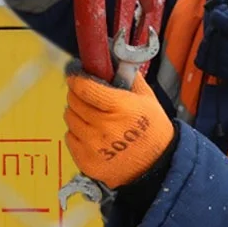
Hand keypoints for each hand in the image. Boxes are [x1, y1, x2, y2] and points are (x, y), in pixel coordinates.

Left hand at [63, 60, 173, 188]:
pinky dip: (77, 133)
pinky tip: (93, 134)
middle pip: (73, 102)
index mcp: (120, 108)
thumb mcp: (147, 99)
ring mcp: (93, 146)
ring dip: (77, 114)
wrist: (157, 166)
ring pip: (70, 119)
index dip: (77, 79)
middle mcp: (104, 127)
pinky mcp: (86, 161)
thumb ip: (128, 78)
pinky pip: (70, 138)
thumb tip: (112, 60)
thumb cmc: (153, 130)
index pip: (84, 88)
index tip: (75, 77)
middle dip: (77, 95)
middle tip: (86, 97)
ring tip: (92, 117)